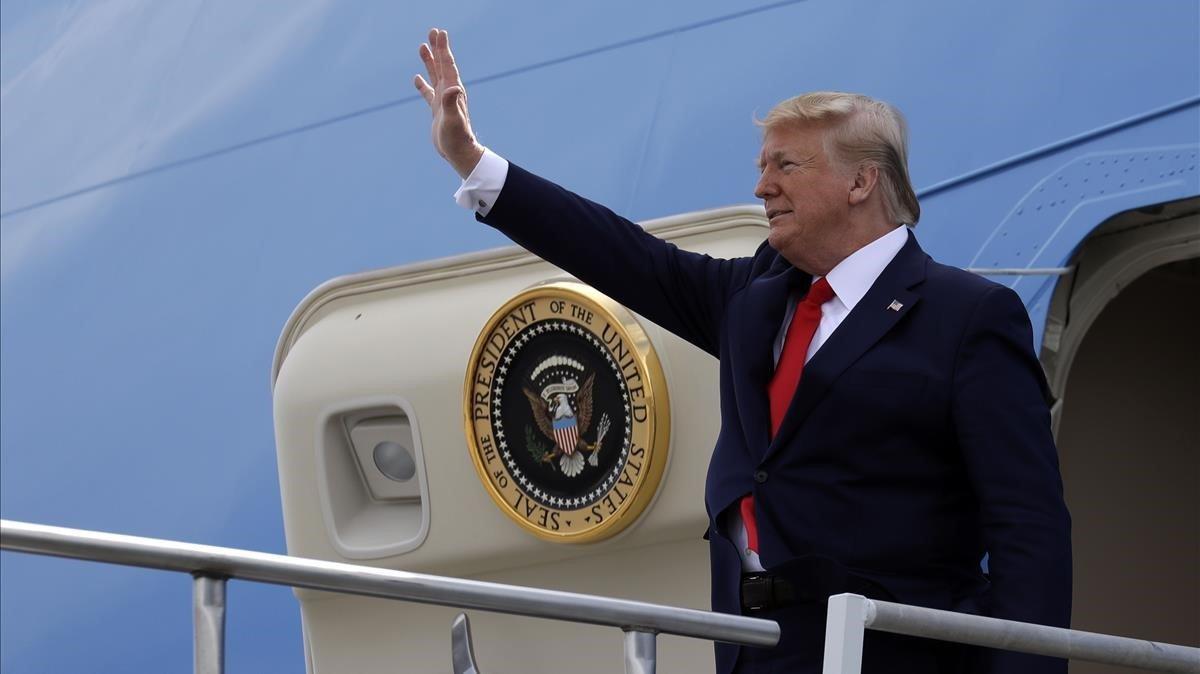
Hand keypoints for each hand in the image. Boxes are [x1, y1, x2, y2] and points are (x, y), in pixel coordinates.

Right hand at [414, 28, 483, 178]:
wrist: (460, 153)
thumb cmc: (458, 138)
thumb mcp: (453, 120)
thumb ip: (451, 103)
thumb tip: (453, 87)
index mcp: (453, 92)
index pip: (447, 65)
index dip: (443, 49)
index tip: (439, 33)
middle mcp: (450, 93)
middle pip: (442, 65)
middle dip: (437, 49)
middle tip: (433, 31)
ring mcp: (443, 101)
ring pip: (435, 76)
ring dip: (429, 61)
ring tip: (422, 46)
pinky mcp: (437, 111)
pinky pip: (428, 93)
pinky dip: (423, 84)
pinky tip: (417, 78)